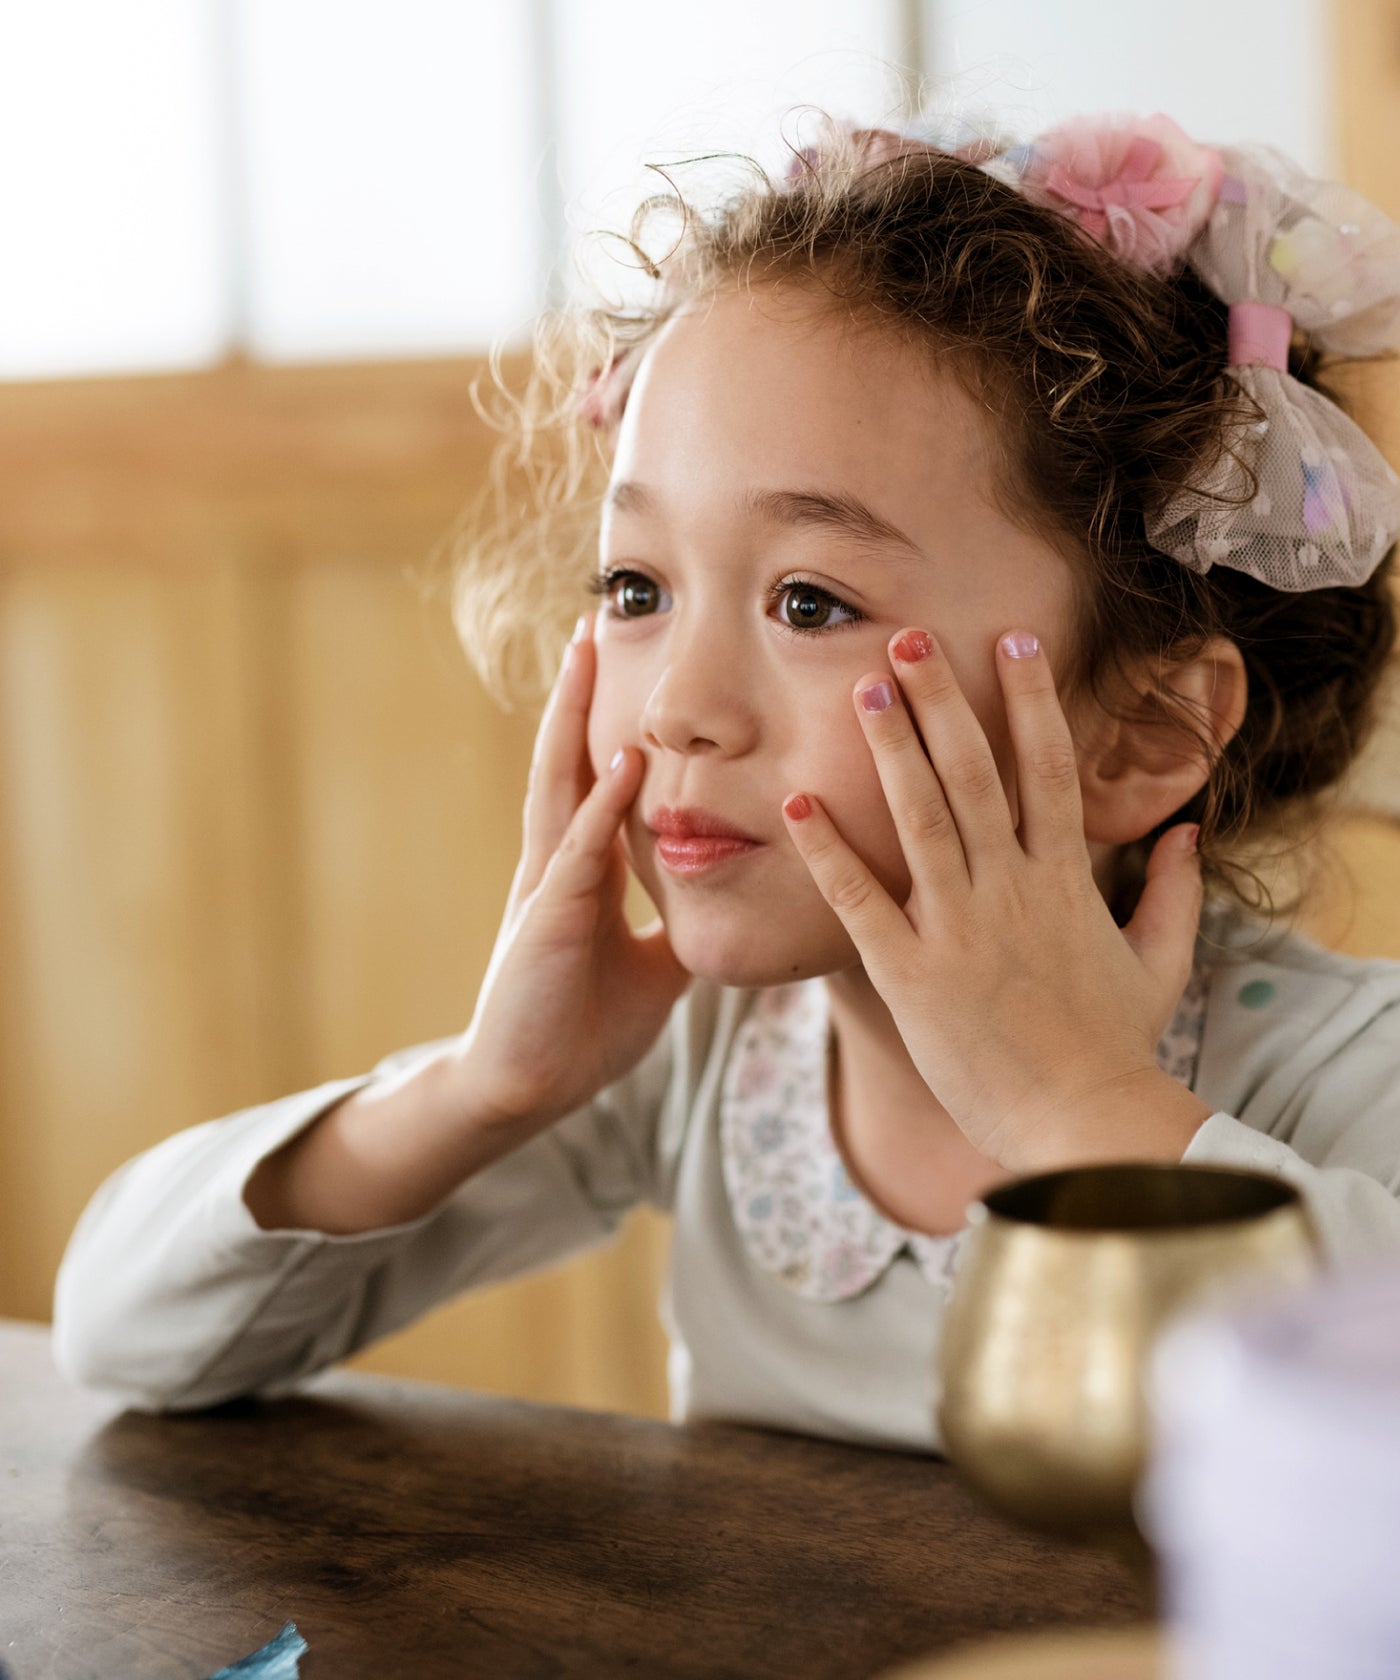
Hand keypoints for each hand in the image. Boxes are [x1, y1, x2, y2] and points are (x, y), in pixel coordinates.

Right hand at [459, 612, 689, 1131]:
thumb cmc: (582, 1027)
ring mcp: (548, 888)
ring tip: (586, 658)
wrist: (529, 1086)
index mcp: (580, 873)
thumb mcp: (649, 968)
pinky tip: (625, 765)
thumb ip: (672, 926)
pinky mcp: (549, 922)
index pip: (594, 783)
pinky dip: (602, 808)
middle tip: (591, 625)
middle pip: (568, 763)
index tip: (620, 667)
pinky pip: (579, 854)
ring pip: (562, 788)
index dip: (607, 726)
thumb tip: (721, 903)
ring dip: (576, 723)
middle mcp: (557, 865)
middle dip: (578, 696)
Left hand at [781, 626, 1208, 1171]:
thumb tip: (1185, 832)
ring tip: (862, 690)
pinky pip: (861, 899)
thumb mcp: (1160, 965)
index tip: (1012, 639)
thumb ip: (1173, 893)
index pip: (1050, 767)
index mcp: (1066, 879)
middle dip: (942, 699)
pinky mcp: (911, 973)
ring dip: (890, 749)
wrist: (1081, 1122)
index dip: (1031, 699)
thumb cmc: (1116, 1048)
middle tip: (908, 638)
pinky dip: (828, 849)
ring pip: (920, 817)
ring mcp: (959, 927)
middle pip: (974, 772)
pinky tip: (796, 802)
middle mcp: (1011, 888)